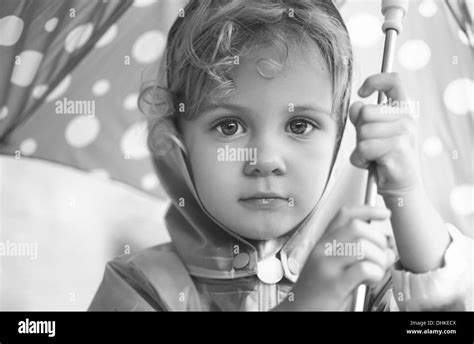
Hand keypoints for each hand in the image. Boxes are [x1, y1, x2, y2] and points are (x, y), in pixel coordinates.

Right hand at [277, 206, 395, 310]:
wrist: (300, 311)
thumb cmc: (318, 291)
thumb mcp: (332, 265)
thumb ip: (355, 254)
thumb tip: (386, 248)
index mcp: (323, 242)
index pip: (345, 215)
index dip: (368, 209)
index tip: (384, 213)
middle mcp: (323, 250)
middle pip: (357, 227)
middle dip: (378, 240)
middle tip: (381, 256)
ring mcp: (327, 266)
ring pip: (363, 247)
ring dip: (379, 260)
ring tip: (377, 271)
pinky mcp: (334, 284)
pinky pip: (364, 269)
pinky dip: (376, 274)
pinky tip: (371, 281)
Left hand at [349, 72, 421, 196]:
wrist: (401, 187)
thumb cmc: (385, 158)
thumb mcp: (372, 134)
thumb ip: (363, 117)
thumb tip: (355, 106)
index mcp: (404, 111)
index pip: (393, 81)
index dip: (374, 81)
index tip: (362, 92)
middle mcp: (407, 119)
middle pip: (365, 111)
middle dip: (359, 131)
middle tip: (370, 146)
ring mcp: (404, 134)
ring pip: (363, 131)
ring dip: (359, 148)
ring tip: (372, 157)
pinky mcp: (397, 150)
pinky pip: (364, 148)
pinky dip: (360, 159)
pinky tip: (372, 165)